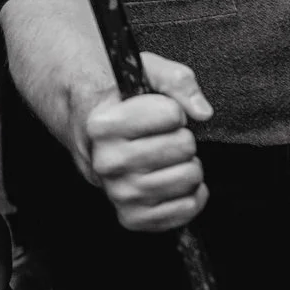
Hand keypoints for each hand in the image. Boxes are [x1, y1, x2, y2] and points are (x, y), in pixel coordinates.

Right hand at [72, 51, 214, 232]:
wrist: (88, 135)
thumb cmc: (119, 102)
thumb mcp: (143, 72)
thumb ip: (176, 80)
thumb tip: (202, 112)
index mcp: (102, 125)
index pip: (172, 114)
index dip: (173, 109)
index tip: (158, 110)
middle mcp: (106, 162)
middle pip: (184, 146)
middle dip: (183, 136)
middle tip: (163, 136)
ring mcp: (118, 193)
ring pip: (189, 177)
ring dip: (188, 164)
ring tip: (168, 157)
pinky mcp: (132, 217)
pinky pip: (185, 210)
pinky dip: (192, 195)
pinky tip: (175, 179)